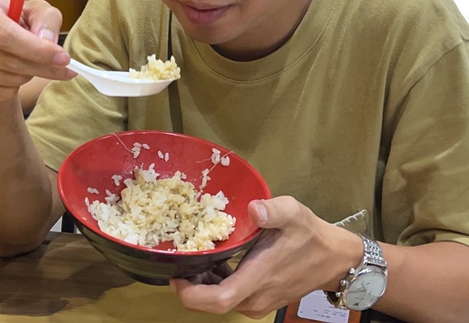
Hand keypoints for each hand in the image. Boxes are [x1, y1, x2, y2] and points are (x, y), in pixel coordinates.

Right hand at [0, 0, 73, 106]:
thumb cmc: (13, 23)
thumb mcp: (34, 11)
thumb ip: (46, 20)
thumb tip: (47, 42)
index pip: (4, 34)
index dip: (36, 49)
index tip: (63, 58)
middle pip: (6, 60)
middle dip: (39, 67)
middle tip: (60, 69)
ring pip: (2, 80)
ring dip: (25, 77)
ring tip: (27, 66)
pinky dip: (9, 91)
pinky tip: (10, 79)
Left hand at [170, 196, 362, 318]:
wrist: (334, 259)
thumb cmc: (310, 235)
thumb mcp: (293, 213)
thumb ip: (272, 210)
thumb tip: (254, 208)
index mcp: (259, 277)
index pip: (219, 300)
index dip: (192, 294)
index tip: (176, 277)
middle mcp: (256, 297)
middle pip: (212, 303)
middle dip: (192, 286)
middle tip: (182, 259)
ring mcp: (258, 302)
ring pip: (220, 301)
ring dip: (203, 284)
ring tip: (196, 258)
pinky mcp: (260, 301)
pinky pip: (230, 297)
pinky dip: (216, 283)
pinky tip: (214, 263)